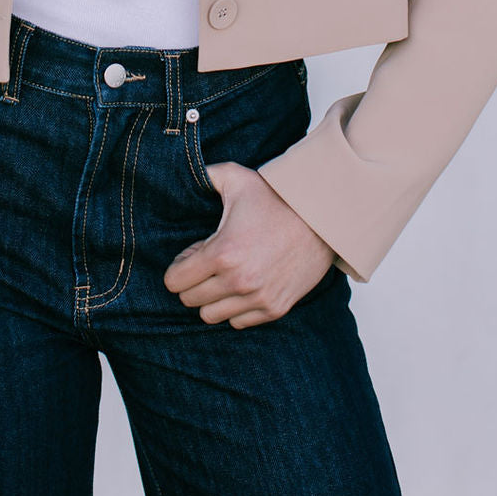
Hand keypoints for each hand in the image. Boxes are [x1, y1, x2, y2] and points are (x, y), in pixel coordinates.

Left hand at [163, 161, 334, 327]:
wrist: (322, 218)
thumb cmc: (277, 197)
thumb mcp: (237, 177)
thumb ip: (205, 174)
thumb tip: (187, 173)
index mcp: (223, 252)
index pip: (174, 281)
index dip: (178, 266)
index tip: (192, 254)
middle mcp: (238, 281)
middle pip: (190, 300)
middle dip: (192, 281)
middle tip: (207, 263)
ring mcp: (258, 298)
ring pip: (211, 315)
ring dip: (212, 297)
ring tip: (224, 275)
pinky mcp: (275, 308)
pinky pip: (238, 322)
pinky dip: (235, 308)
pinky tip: (242, 285)